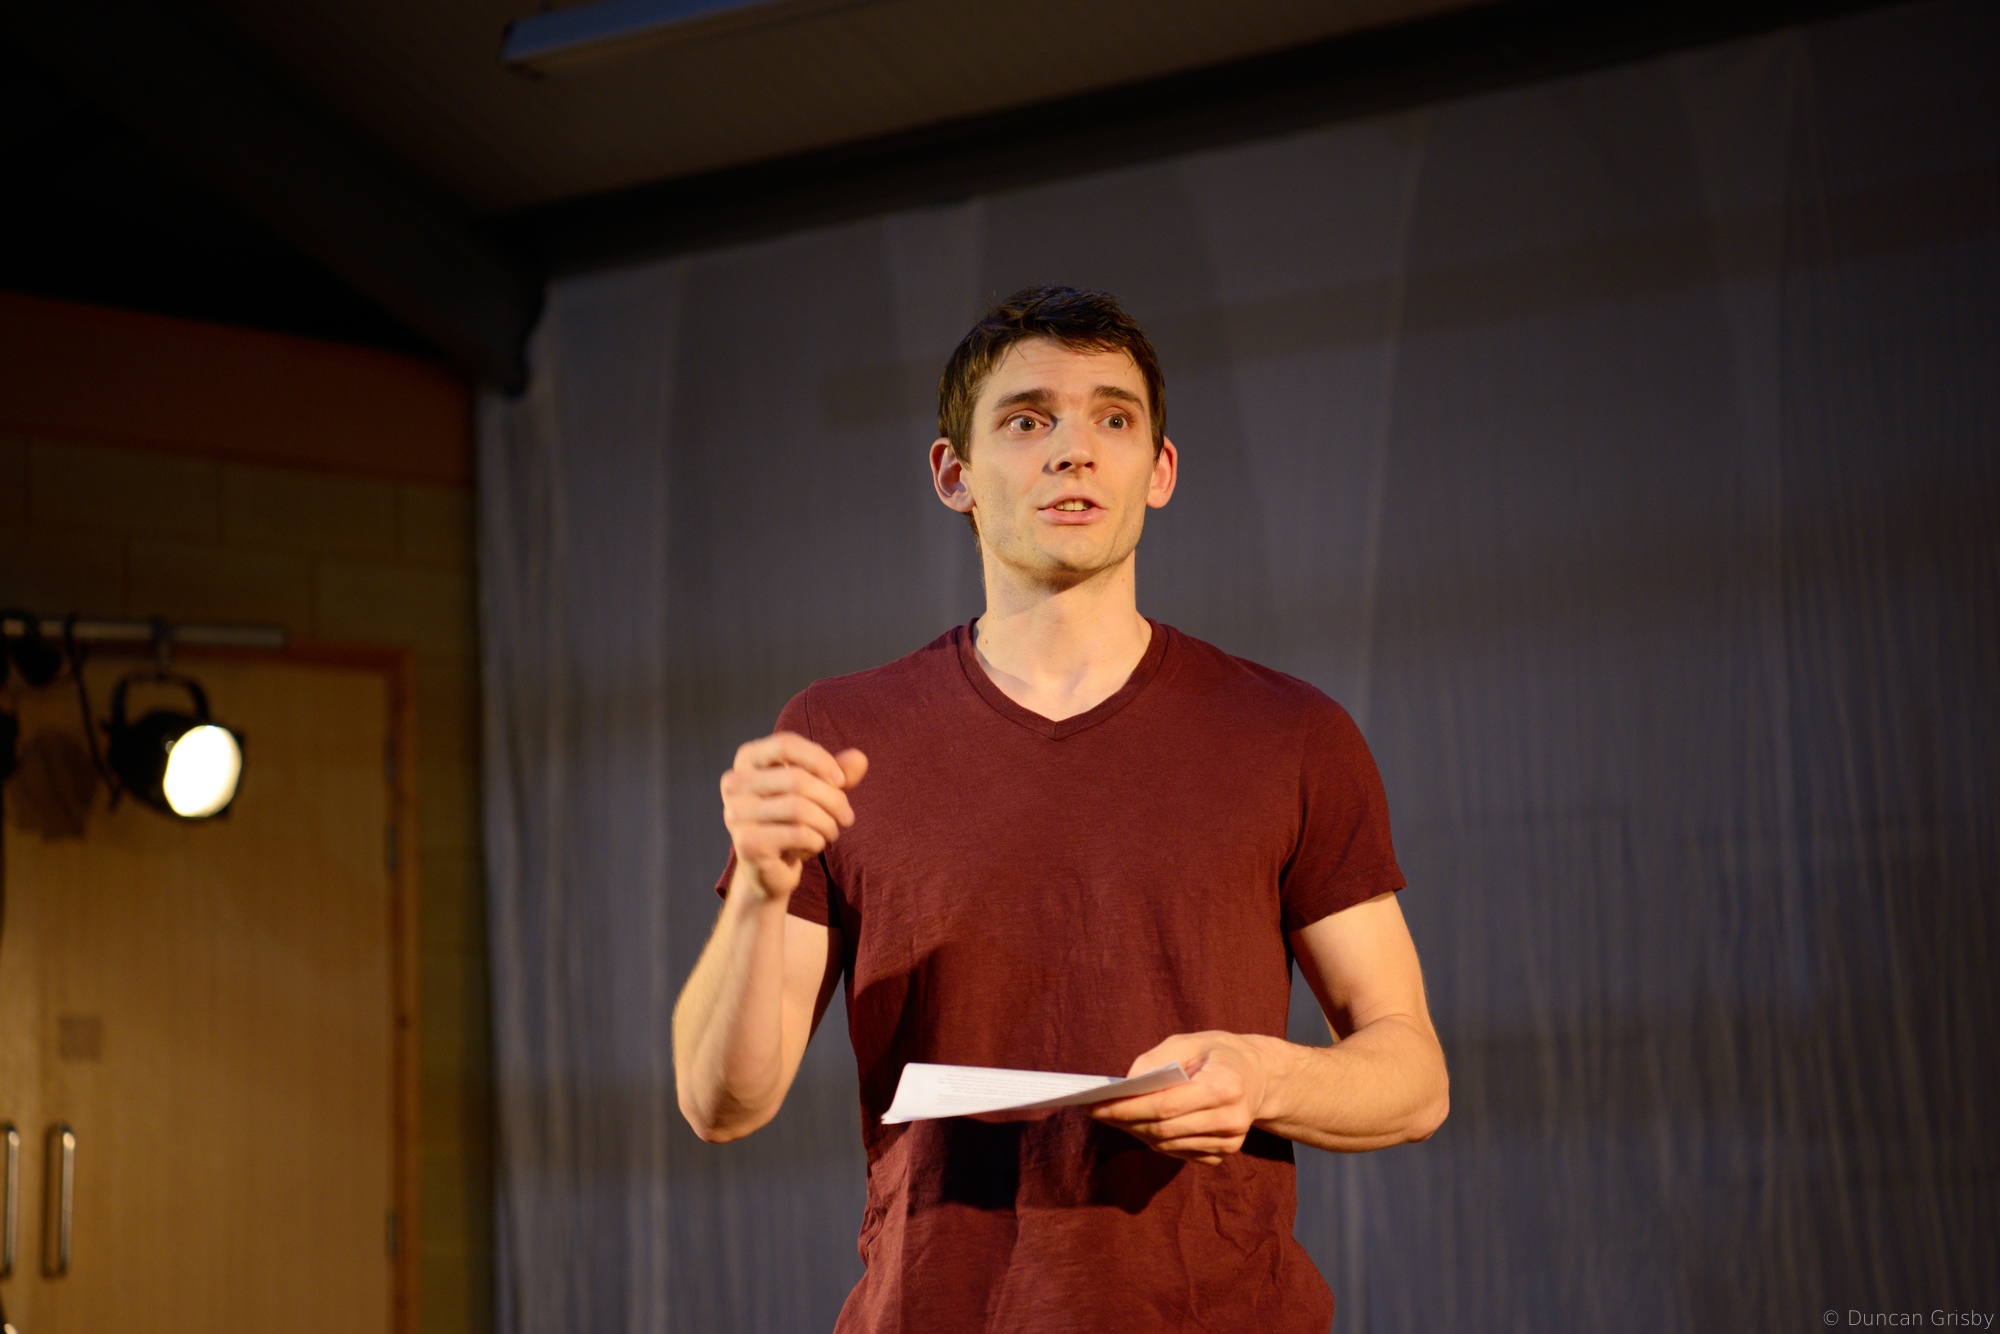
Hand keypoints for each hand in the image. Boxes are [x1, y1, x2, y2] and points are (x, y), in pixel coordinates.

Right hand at [720, 732, 867, 900]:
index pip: (786, 744)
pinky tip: (816, 845)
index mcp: (747, 760)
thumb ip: (837, 773)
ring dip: (828, 823)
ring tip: (833, 832)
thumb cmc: (793, 820)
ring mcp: (736, 813)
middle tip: (847, 817)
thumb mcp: (818, 791)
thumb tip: (860, 758)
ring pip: (799, 808)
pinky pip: (798, 834)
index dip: (820, 759)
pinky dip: (817, 840)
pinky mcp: (746, 842)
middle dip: (833, 799)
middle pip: (797, 779)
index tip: (842, 780)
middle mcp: (734, 783)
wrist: (769, 867)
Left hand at [1089, 1032, 1271, 1165]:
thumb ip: (1156, 1059)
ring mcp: (1229, 1143)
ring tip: (1112, 1116)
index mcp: (1225, 1086)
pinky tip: (1140, 1124)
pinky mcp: (1222, 1154)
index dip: (1128, 1108)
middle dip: (1125, 1121)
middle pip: (1164, 1130)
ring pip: (1167, 1145)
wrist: (1259, 1077)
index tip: (1097, 1106)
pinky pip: (1177, 1152)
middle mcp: (1231, 1120)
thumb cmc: (1218, 1054)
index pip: (1166, 1105)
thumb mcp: (1189, 1041)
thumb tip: (1127, 1085)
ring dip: (1136, 1131)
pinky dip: (1155, 1140)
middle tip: (1096, 1111)